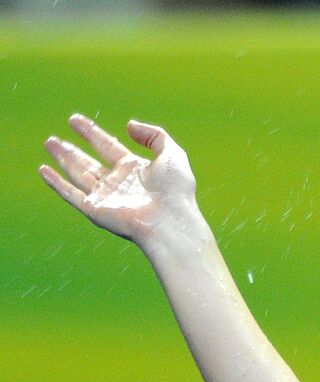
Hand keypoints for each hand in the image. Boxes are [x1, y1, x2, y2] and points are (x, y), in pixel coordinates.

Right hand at [39, 115, 197, 244]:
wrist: (170, 222)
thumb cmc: (175, 191)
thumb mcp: (172, 154)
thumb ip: (154, 136)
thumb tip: (129, 125)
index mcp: (136, 170)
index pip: (109, 146)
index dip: (92, 133)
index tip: (75, 120)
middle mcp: (119, 183)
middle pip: (89, 162)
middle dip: (71, 150)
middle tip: (53, 138)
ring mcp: (107, 197)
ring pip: (79, 174)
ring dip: (63, 159)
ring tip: (49, 143)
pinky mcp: (96, 211)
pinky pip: (72, 195)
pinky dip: (57, 183)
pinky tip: (43, 171)